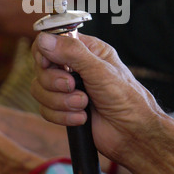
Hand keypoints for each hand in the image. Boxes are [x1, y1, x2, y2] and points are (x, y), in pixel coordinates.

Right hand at [31, 32, 173, 173]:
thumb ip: (72, 53)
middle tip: (72, 86)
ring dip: (60, 101)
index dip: (44, 53)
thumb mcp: (100, 70)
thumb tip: (44, 39)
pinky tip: (82, 118)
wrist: (133, 134)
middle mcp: (74, 67)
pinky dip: (62, 116)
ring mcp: (68, 89)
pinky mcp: (64, 110)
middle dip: (55, 82)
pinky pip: (45, 110)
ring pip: (40, 90)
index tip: (48, 63)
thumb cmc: (126, 98)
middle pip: (41, 68)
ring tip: (83, 104)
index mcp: (86, 50)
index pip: (51, 41)